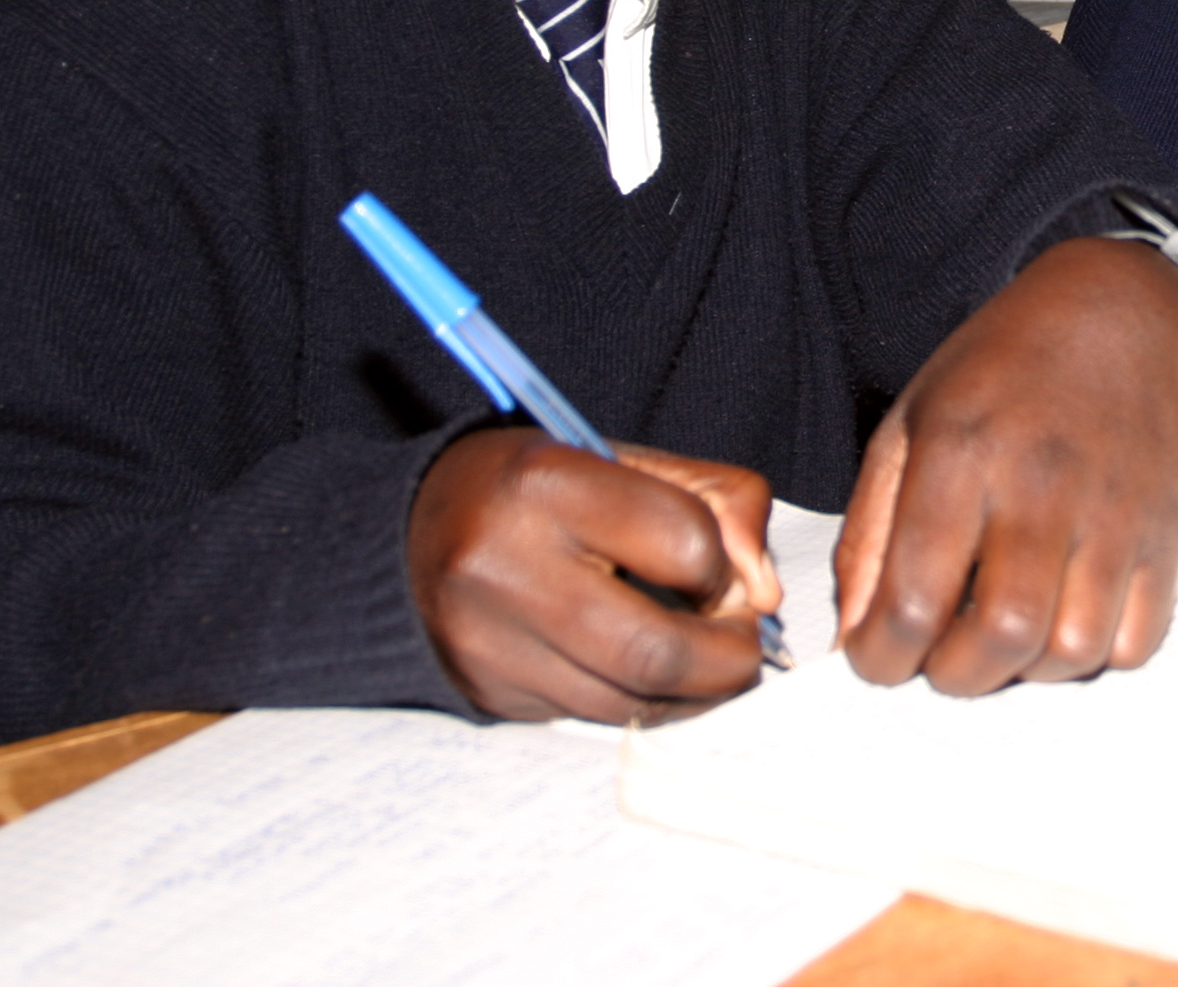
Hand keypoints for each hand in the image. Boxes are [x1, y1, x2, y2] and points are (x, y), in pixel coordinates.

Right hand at [407, 429, 782, 721]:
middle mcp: (507, 568)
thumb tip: (764, 591)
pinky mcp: (490, 695)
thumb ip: (716, 501)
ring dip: (692, 690)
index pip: (684, 544)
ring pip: (632, 702)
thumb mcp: (625, 460)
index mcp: (547, 484)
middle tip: (743, 643)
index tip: (719, 568)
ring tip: (701, 654)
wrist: (413, 532)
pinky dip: (642, 702)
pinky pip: (595, 717)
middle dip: (727, 659)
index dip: (725, 566)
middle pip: (657, 651)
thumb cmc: (536, 489)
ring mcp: (490, 643)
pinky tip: (645, 670)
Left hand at [835, 236, 1177, 695]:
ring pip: (1072, 652)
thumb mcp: (908, 427)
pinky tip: (1062, 615)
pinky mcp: (1165, 534)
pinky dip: (1092, 656)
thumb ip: (871, 534)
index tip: (877, 655)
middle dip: (955, 674)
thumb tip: (859, 634)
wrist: (1116, 315)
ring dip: (1025, 669)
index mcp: (960, 453)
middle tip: (941, 652)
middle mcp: (1041, 485)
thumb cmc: (998, 372)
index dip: (881, 657)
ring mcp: (1113, 512)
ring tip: (1003, 632)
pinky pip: (1134, 643)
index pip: (912, 601)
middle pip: (1000, 638)